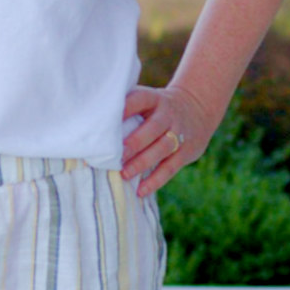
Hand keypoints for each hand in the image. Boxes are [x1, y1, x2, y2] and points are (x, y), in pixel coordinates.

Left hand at [120, 82, 213, 198]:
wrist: (198, 106)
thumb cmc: (158, 107)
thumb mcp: (149, 99)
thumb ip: (128, 106)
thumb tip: (92, 120)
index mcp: (155, 99)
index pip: (141, 99)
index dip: (126, 107)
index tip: (109, 118)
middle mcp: (169, 114)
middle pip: (153, 128)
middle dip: (135, 143)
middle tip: (117, 155)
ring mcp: (180, 133)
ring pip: (162, 149)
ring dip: (143, 163)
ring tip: (124, 174)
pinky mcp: (187, 151)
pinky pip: (170, 168)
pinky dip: (155, 180)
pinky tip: (141, 191)